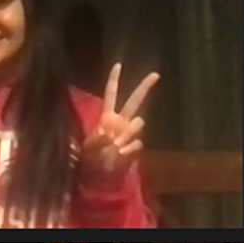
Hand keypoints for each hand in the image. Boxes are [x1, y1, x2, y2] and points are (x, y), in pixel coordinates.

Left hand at [76, 64, 158, 184]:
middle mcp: (121, 121)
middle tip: (156, 74)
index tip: (118, 65)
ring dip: (128, 133)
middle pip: (135, 101)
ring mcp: (130, 133)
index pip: (111, 94)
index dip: (114, 80)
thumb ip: (97, 140)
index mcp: (107, 117)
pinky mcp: (136, 146)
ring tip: (114, 147)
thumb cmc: (90, 159)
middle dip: (144, 87)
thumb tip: (112, 135)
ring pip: (138, 123)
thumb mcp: (87, 148)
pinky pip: (137, 143)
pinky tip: (119, 156)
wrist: (101, 177)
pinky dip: (128, 150)